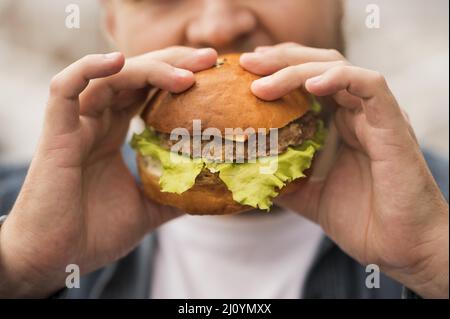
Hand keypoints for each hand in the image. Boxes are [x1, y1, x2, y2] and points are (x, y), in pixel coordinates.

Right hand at [0, 47, 217, 297]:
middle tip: (210, 59)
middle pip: (134, 76)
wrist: (56, 260)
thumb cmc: (94, 234)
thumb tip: (210, 191)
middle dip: (172, 62)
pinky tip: (119, 62)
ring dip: (149, 68)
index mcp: (113, 134)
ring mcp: (76, 125)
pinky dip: (89, 70)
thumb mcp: (147, 210)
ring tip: (186, 73)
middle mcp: (96, 123)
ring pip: (109, 78)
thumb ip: (173, 195)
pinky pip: (65, 89)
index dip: (176, 76)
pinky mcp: (56, 134)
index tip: (213, 73)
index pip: (147, 91)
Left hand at [240, 43, 448, 297]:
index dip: (275, 71)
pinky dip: (339, 78)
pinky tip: (312, 85)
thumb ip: (280, 179)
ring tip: (263, 83)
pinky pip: (370, 86)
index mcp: (337, 124)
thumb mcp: (307, 195)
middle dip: (280, 60)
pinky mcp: (392, 124)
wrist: (400, 247)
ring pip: (338, 68)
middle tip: (247, 63)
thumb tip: (243, 172)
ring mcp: (373, 116)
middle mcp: (355, 113)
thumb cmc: (360, 220)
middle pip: (317, 65)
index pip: (305, 81)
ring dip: (297, 70)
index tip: (243, 74)